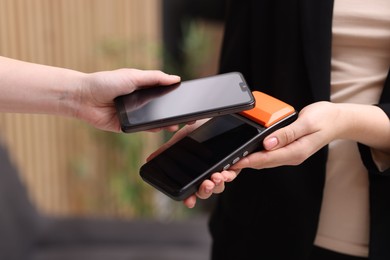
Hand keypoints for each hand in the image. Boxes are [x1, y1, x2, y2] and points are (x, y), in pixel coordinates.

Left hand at [75, 69, 180, 131]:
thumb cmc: (106, 82)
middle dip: (172, 112)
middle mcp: (140, 101)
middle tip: (185, 116)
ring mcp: (134, 114)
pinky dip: (152, 129)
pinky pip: (142, 129)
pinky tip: (160, 128)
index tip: (186, 99)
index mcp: (142, 87)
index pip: (163, 91)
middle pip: (160, 107)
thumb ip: (155, 78)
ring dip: (164, 122)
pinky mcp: (128, 126)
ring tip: (175, 124)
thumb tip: (176, 78)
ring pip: (153, 120)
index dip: (174, 95)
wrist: (84, 98)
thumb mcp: (133, 76)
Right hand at [144, 119, 236, 207]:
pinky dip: (228, 176)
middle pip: (205, 192)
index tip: (189, 201)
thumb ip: (167, 150)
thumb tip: (150, 159)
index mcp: (193, 172)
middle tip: (206, 184)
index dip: (189, 198)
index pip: (190, 190)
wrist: (217, 118)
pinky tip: (225, 172)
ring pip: (218, 187)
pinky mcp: (232, 167)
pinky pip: (231, 176)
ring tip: (216, 176)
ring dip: (217, 185)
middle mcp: (206, 175)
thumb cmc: (200, 129)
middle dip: (205, 191)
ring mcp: (219, 172)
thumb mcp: (182, 139)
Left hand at [184, 101, 341, 206]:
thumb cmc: (325, 119)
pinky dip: (256, 154)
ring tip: (231, 160)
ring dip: (248, 161)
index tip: (233, 163)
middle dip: (243, 165)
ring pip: (264, 160)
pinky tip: (247, 151)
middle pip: (262, 163)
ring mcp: (290, 154)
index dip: (248, 161)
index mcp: (296, 152)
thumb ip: (287, 133)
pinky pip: (269, 155)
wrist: (338, 120)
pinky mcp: (288, 150)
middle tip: (225, 166)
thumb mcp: (307, 123)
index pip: (266, 159)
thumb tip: (268, 143)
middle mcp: (291, 156)